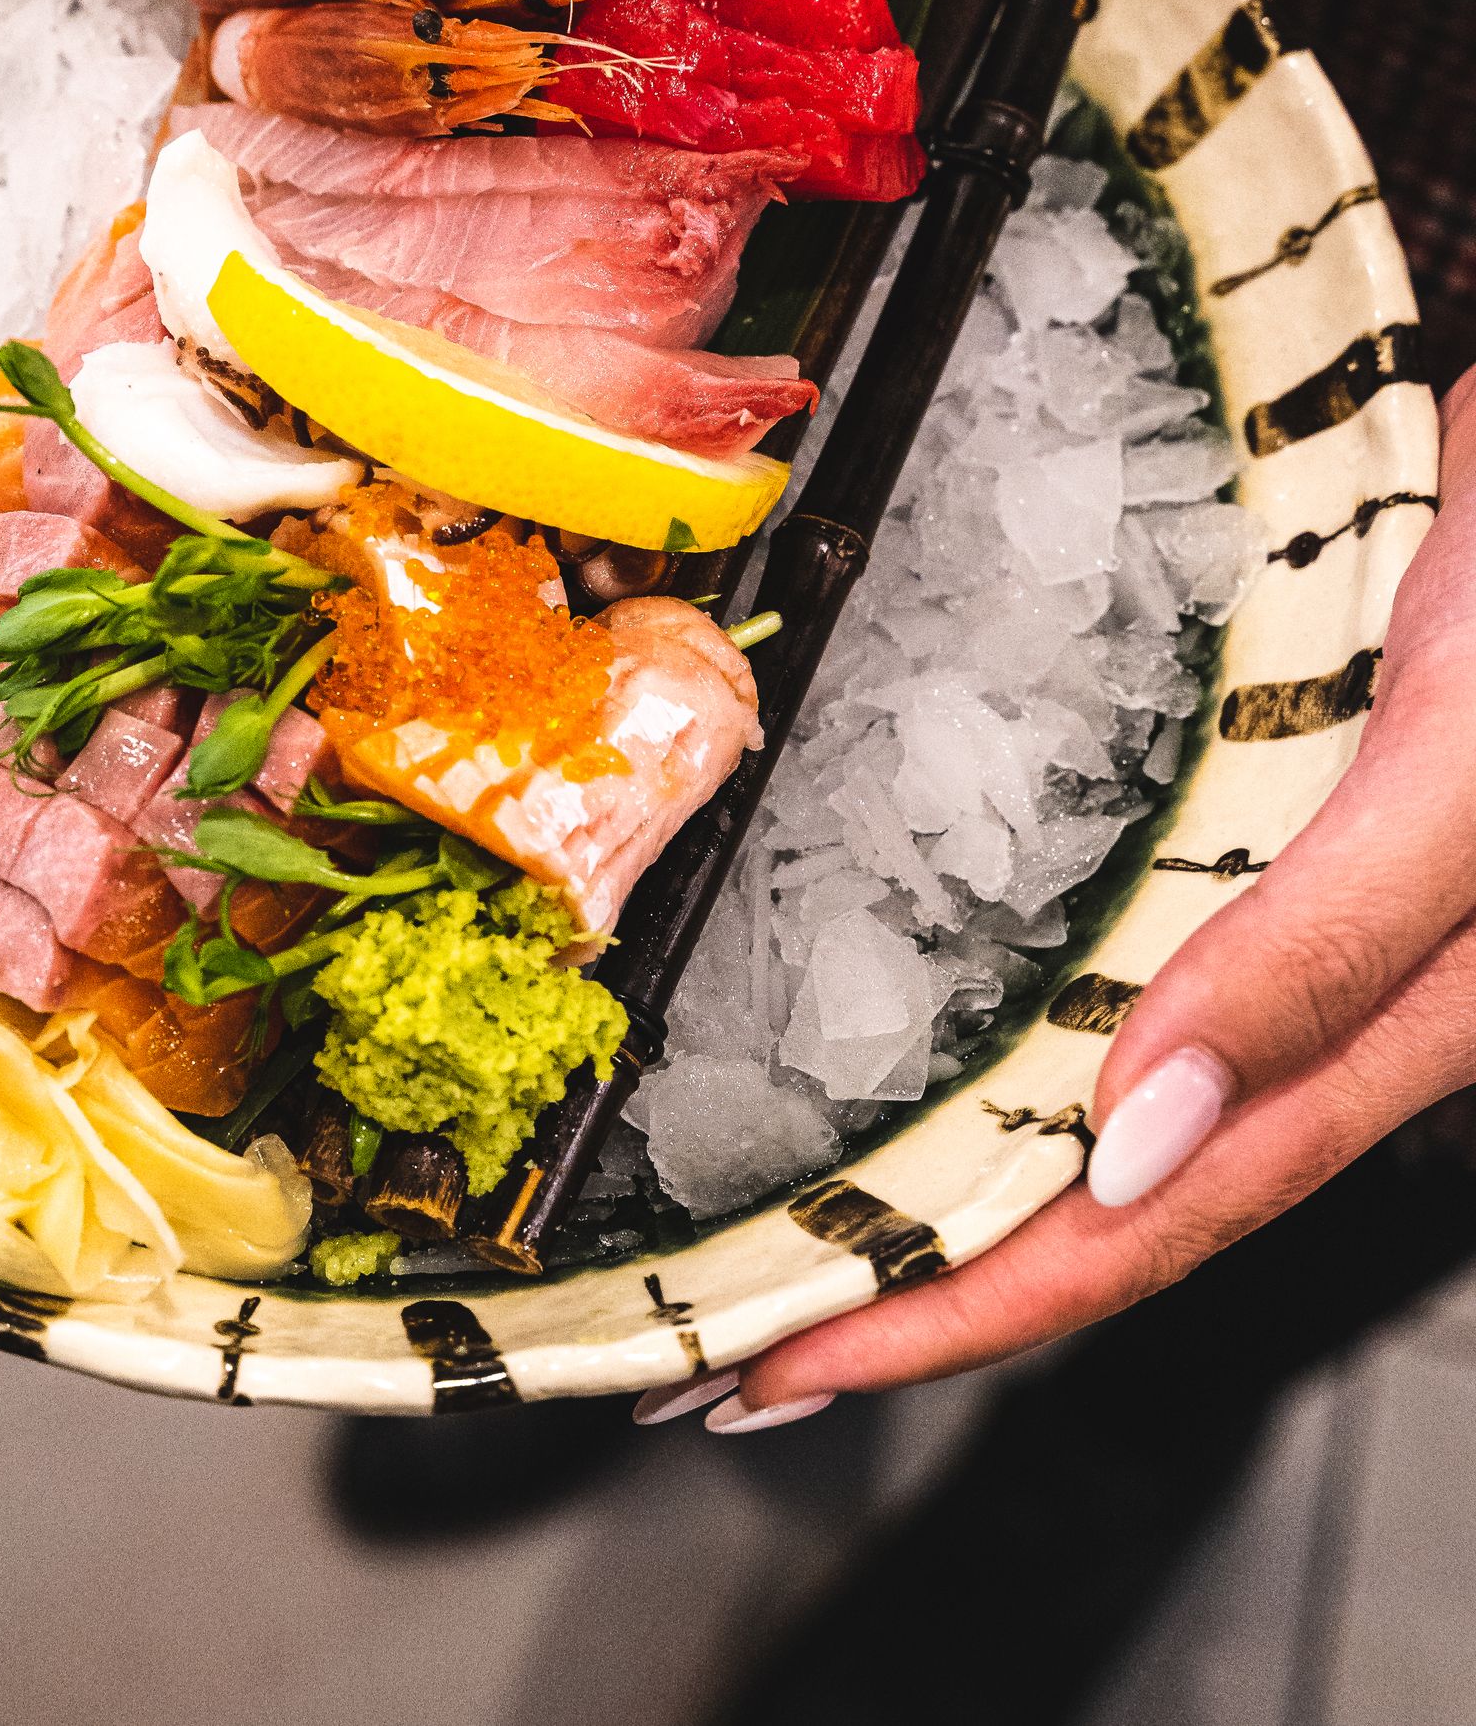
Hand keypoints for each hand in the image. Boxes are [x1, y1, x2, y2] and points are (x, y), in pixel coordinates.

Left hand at [652, 370, 1475, 1433]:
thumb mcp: (1458, 774)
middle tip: (738, 1343)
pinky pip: (1106, 965)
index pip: (1140, 1219)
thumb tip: (1139, 1132)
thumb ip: (1329, 947)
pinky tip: (919, 1027)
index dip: (960, 1312)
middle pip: (1097, 1189)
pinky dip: (999, 1030)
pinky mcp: (1238, 825)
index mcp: (1377, 1025)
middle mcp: (1311, 994)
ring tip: (802, 1227)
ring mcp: (1272, 914)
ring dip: (946, 1176)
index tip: (789, 1368)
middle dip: (916, 1284)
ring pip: (1094, 1092)